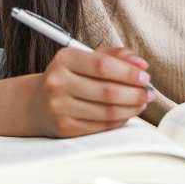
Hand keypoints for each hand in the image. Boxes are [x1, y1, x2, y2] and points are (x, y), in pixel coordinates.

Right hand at [28, 46, 153, 137]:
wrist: (36, 103)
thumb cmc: (68, 77)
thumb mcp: (86, 58)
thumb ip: (114, 55)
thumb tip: (141, 64)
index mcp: (64, 59)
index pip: (102, 65)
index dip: (128, 72)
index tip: (145, 76)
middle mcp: (58, 83)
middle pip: (107, 91)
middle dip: (135, 93)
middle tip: (148, 93)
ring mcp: (59, 108)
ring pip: (107, 111)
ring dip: (132, 108)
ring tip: (141, 103)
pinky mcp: (65, 128)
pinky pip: (102, 126)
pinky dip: (120, 120)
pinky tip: (127, 113)